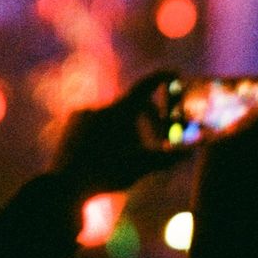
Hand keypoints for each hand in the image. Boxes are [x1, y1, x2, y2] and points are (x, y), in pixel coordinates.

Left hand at [52, 71, 183, 196]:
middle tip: (157, 132)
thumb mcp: (142, 167)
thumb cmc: (108, 174)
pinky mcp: (73, 121)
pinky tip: (100, 152)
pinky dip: (104, 131)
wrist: (65, 184)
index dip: (162, 78)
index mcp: (122, 112)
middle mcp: (103, 106)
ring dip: (124, 128)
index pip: (146, 86)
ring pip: (114, 115)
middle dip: (146, 116)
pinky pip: (95, 121)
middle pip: (132, 104)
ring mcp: (85, 112)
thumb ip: (169, 158)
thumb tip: (192, 152)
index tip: (173, 73)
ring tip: (123, 152)